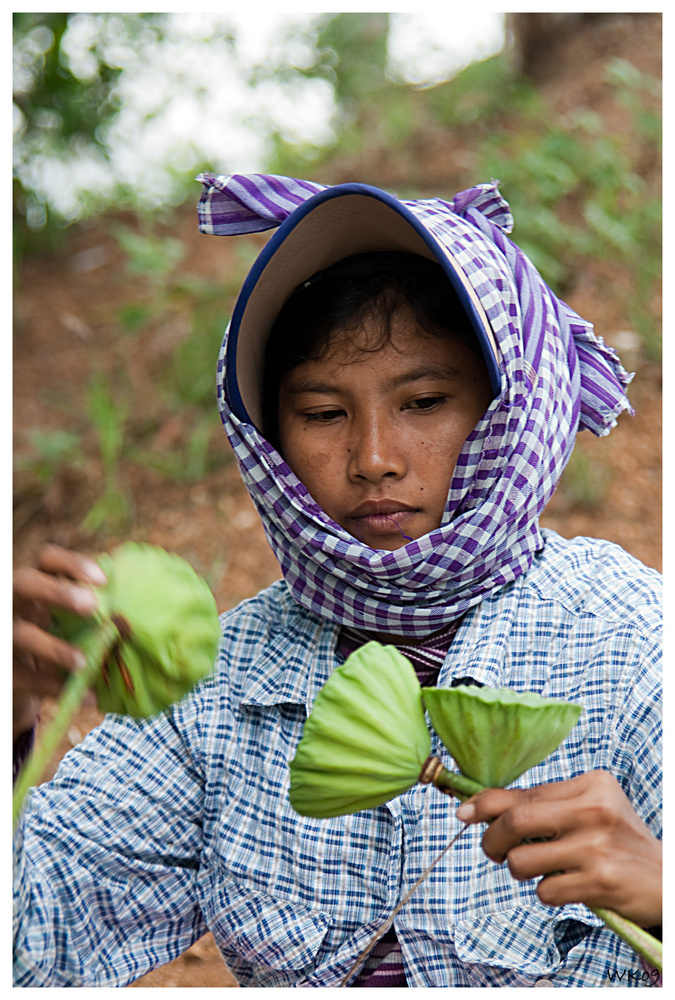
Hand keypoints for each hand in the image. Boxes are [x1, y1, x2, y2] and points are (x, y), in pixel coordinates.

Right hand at [13, 545, 106, 739]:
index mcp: (35, 585)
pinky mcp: (7, 672)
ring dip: (55, 648)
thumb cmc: (53, 636)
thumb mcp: (62, 616)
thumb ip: (89, 604)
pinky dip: (59, 688)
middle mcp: (14, 604)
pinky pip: (29, 679)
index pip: (46, 558)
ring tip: (84, 662)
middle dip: (57, 592)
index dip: (72, 563)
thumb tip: (144, 595)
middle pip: (25, 584)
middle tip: (92, 605)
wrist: (18, 675)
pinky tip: (88, 697)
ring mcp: (6, 638)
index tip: (103, 579)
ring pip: (22, 636)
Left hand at [456, 770, 661, 927]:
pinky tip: (566, 887)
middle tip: (492, 851)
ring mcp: (598, 846)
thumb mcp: (589, 810)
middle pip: (516, 821)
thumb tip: (480, 806)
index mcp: (591, 784)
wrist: (666, 881)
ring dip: (519, 870)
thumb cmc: (615, 842)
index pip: (524, 792)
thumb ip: (544, 806)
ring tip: (538, 870)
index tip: (463, 813)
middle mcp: (595, 810)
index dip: (485, 804)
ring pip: (523, 860)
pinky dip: (546, 893)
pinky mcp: (601, 881)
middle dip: (491, 840)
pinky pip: (545, 891)